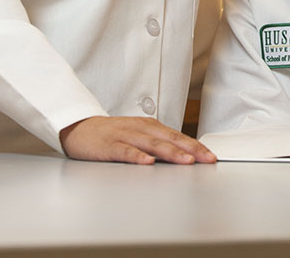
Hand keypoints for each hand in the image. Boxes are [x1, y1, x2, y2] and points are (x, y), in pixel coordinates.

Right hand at [60, 116, 216, 165]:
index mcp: (149, 126)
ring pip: (152, 144)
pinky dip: (137, 156)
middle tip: (207, 159)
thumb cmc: (111, 134)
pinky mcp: (109, 145)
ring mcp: (125, 136)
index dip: (195, 146)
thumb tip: (183, 156)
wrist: (79, 127)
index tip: (210, 156)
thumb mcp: (138, 135)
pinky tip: (148, 163)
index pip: (177, 136)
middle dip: (191, 149)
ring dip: (171, 152)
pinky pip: (125, 151)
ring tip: (186, 161)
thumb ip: (157, 143)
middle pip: (169, 139)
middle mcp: (140, 128)